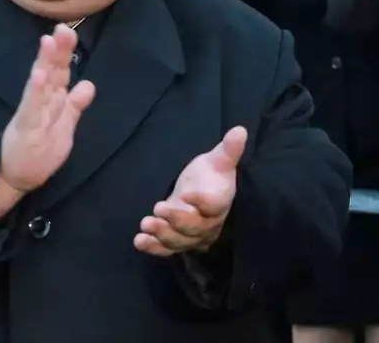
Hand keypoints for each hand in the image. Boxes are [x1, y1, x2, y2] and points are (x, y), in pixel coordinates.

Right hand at [0, 25, 95, 216]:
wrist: (16, 178)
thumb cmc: (39, 150)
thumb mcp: (63, 127)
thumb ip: (74, 106)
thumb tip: (89, 83)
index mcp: (51, 101)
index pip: (60, 72)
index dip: (65, 53)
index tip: (69, 31)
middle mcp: (41, 102)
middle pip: (52, 72)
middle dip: (58, 50)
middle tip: (63, 27)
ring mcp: (32, 113)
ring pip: (41, 84)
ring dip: (45, 62)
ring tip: (49, 42)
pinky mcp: (26, 128)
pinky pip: (32, 107)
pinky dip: (36, 91)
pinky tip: (39, 75)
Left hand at [134, 126, 246, 255]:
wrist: (204, 192)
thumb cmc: (212, 175)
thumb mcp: (219, 160)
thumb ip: (228, 149)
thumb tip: (240, 130)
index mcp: (219, 202)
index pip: (213, 205)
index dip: (202, 202)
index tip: (188, 194)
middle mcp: (207, 223)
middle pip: (193, 227)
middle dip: (175, 220)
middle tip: (158, 208)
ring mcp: (191, 234)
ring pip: (179, 240)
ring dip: (161, 234)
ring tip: (146, 224)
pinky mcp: (177, 240)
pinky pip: (166, 249)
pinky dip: (153, 247)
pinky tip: (139, 241)